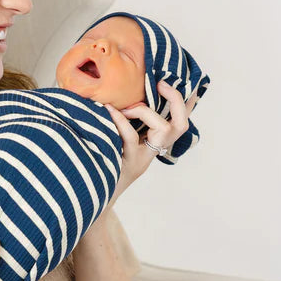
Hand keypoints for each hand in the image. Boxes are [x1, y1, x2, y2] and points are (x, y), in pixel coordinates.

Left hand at [102, 81, 198, 209]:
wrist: (93, 197)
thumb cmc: (102, 164)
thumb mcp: (117, 142)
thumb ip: (122, 123)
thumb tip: (116, 95)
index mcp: (154, 145)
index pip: (179, 122)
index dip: (187, 103)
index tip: (187, 82)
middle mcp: (153, 151)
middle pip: (180, 126)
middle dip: (177, 101)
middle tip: (161, 84)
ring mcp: (142, 158)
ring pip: (163, 129)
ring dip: (144, 111)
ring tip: (124, 107)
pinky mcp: (127, 163)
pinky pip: (130, 138)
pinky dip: (120, 121)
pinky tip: (108, 110)